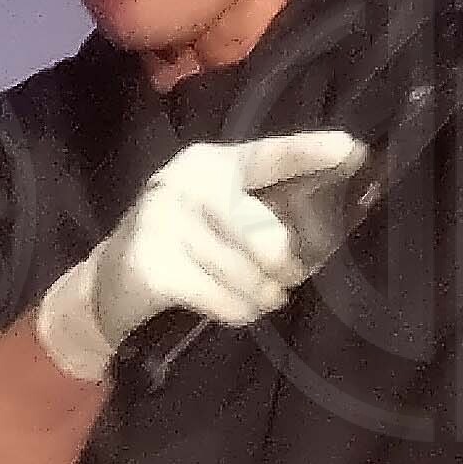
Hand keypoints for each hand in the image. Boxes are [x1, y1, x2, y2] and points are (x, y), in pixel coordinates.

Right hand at [33, 127, 368, 379]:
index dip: (309, 153)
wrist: (108, 285)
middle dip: (287, 267)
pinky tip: (226, 307)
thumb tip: (348, 211)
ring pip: (251, 275)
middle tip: (281, 277)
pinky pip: (227, 301)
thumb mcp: (226, 217)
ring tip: (251, 295)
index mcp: (211, 163)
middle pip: (267, 235)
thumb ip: (280, 211)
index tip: (354, 150)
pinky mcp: (153, 265)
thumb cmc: (186, 247)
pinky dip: (238, 312)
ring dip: (262, 296)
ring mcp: (164, 222)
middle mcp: (185, 183)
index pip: (268, 156)